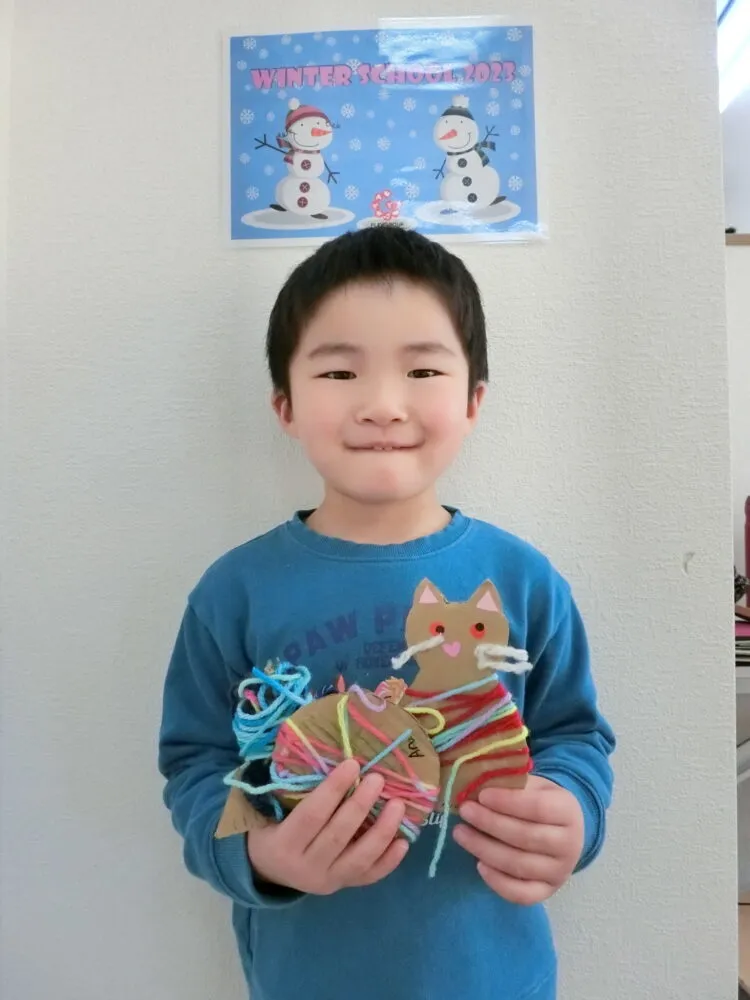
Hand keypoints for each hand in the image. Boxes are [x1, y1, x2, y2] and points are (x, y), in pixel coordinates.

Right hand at [247, 758, 407, 894]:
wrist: (267, 869)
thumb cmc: (271, 825)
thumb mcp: (268, 810)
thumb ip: (290, 789)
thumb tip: (321, 751)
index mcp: (283, 844)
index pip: (311, 816)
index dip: (333, 790)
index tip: (352, 764)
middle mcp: (305, 867)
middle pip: (337, 836)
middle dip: (360, 806)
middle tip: (378, 779)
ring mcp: (326, 881)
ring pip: (358, 859)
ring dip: (382, 831)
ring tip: (399, 805)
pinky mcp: (343, 887)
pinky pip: (369, 876)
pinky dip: (389, 861)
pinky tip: (404, 841)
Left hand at [453, 776, 583, 904]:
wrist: (562, 831)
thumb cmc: (540, 801)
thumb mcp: (532, 785)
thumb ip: (510, 784)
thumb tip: (476, 785)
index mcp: (568, 811)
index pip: (539, 808)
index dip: (508, 802)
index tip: (482, 795)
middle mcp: (570, 844)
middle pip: (526, 837)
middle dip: (490, 823)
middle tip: (464, 810)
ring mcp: (560, 872)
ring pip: (519, 865)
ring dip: (484, 849)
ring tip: (460, 833)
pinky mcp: (547, 891)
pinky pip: (521, 894)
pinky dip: (498, 882)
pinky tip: (479, 865)